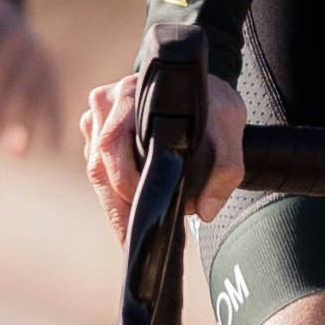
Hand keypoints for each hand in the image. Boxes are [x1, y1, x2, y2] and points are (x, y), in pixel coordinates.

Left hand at [0, 0, 63, 155]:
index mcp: (8, 31)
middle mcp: (33, 47)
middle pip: (18, 87)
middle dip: (1, 118)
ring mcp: (45, 62)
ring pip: (38, 99)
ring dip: (27, 127)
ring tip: (15, 154)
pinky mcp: (51, 77)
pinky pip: (54, 102)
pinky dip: (56, 125)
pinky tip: (51, 149)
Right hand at [82, 56, 239, 224]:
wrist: (198, 81)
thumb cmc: (209, 101)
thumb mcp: (228, 125)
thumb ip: (225, 167)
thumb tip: (205, 210)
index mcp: (130, 96)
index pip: (114, 147)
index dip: (126, 186)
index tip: (141, 218)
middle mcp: (106, 105)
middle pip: (100, 167)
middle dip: (119, 208)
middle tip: (134, 242)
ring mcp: (97, 119)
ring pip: (97, 173)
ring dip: (116, 204)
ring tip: (133, 235)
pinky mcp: (96, 133)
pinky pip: (99, 170)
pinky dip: (115, 194)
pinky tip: (131, 214)